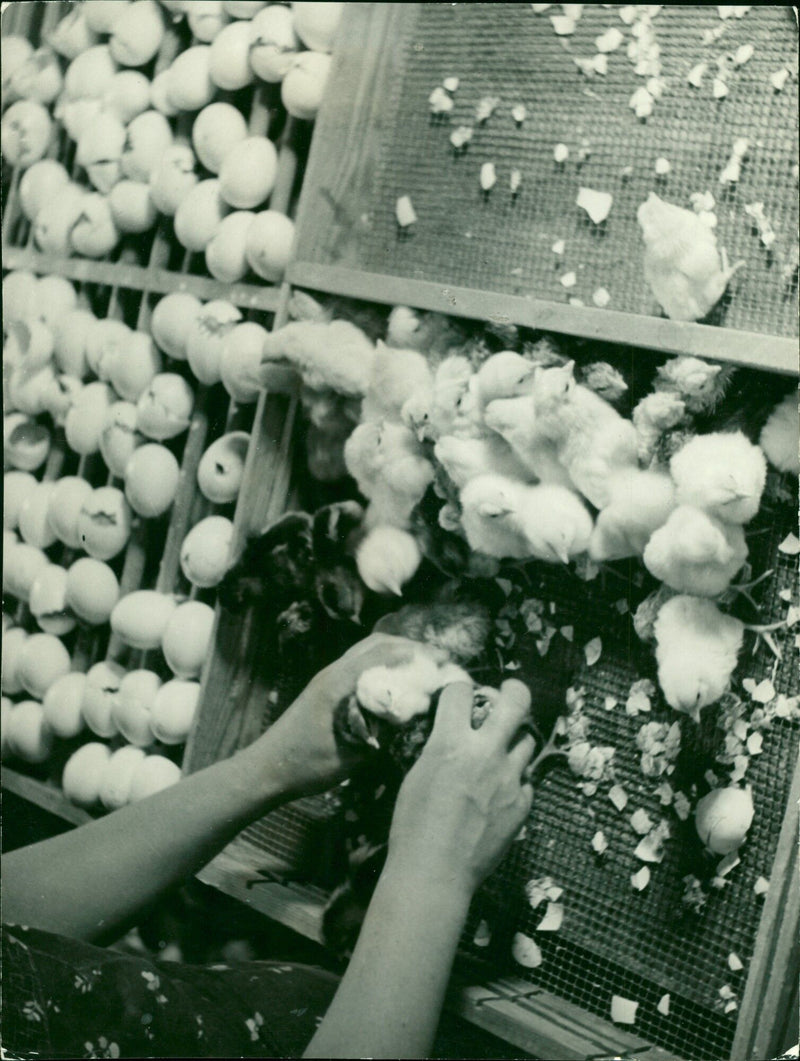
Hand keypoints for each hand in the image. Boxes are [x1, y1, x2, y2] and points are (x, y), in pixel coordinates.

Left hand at [254, 634, 426, 796]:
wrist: (267, 769)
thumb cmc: (306, 765)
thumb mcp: (352, 754)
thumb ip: (382, 731)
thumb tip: (416, 714)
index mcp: (339, 682)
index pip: (384, 652)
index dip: (417, 653)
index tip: (444, 661)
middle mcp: (334, 671)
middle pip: (378, 642)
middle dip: (411, 647)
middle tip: (439, 662)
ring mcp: (328, 676)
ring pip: (368, 650)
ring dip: (396, 653)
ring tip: (423, 668)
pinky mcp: (326, 686)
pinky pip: (360, 663)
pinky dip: (383, 663)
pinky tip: (397, 682)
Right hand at [386, 680, 533, 897]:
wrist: (435, 872)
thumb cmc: (412, 824)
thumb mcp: (418, 773)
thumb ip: (441, 746)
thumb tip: (452, 732)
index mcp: (451, 742)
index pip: (462, 690)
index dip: (459, 689)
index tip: (459, 695)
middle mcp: (486, 753)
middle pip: (516, 702)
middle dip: (513, 691)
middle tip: (508, 694)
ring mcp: (510, 779)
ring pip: (528, 739)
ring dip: (514, 738)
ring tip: (502, 748)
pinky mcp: (523, 804)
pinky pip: (527, 779)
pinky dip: (516, 778)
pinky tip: (501, 789)